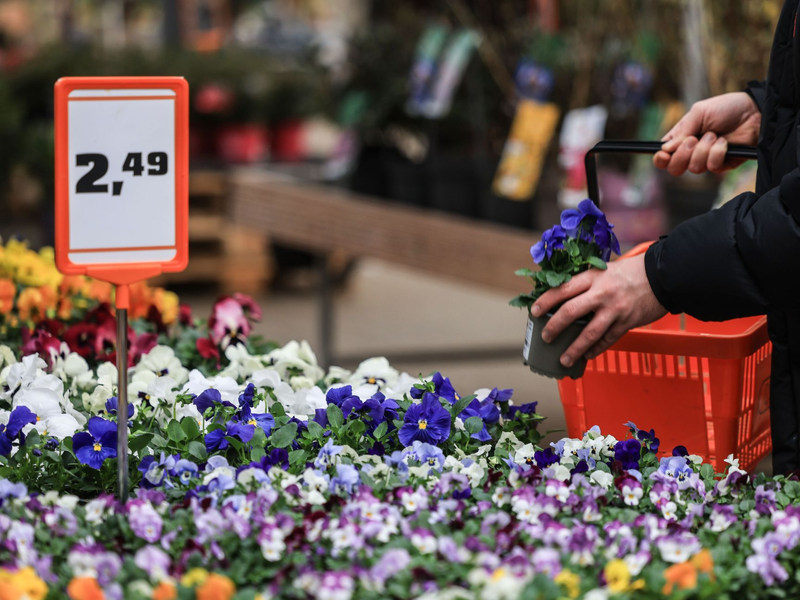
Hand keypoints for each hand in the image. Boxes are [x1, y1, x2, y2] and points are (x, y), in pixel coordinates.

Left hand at [531, 253, 666, 366]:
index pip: (563, 289)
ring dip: (574, 348)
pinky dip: (596, 349)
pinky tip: (588, 356)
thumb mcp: (604, 270)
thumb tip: (562, 297)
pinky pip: (608, 339)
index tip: (535, 311)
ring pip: (589, 333)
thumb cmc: (630, 272)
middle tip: (545, 337)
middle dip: (554, 327)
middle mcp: (601, 293)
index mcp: (592, 277)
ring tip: (563, 359)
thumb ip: (586, 282)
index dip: (546, 301)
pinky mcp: (627, 322)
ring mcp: (615, 310)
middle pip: (571, 312)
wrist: (662, 275)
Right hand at [653, 92, 759, 175]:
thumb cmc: (726, 108)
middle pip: (674, 168)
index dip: (660, 159)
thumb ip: (682, 130)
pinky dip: (717, 153)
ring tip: (715, 135)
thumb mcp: (699, 112)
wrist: (754, 112)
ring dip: (703, 150)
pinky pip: (711, 167)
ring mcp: (706, 159)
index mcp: (681, 139)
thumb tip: (666, 149)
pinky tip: (724, 143)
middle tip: (693, 140)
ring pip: (693, 169)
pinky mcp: (722, 165)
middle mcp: (691, 152)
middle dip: (682, 155)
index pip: (663, 156)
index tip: (664, 154)